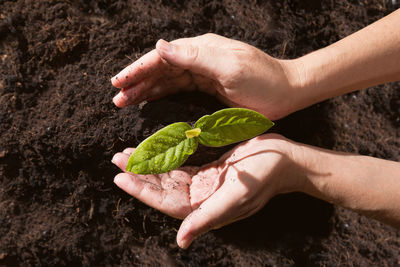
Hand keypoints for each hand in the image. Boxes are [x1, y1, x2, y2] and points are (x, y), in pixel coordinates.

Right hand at [111, 33, 300, 119]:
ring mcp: (203, 73)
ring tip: (126, 102)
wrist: (286, 93)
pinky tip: (150, 101)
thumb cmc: (262, 80)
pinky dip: (162, 96)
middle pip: (160, 69)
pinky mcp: (208, 88)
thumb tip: (160, 46)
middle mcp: (199, 58)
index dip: (138, 69)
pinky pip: (179, 91)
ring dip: (146, 90)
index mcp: (201, 49)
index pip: (162, 58)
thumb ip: (194, 56)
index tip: (117, 82)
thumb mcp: (229, 66)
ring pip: (167, 81)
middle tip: (117, 98)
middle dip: (137, 82)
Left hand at [111, 134, 301, 247]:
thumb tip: (181, 242)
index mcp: (204, 209)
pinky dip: (166, 159)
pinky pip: (182, 166)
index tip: (120, 177)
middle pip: (162, 188)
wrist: (284, 161)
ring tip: (128, 153)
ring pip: (169, 176)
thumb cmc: (263, 179)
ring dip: (149, 166)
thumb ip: (207, 219)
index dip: (142, 191)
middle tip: (118, 159)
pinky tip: (154, 151)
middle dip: (140, 175)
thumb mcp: (235, 199)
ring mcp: (204, 184)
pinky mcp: (209, 170)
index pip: (165, 202)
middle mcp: (201, 198)